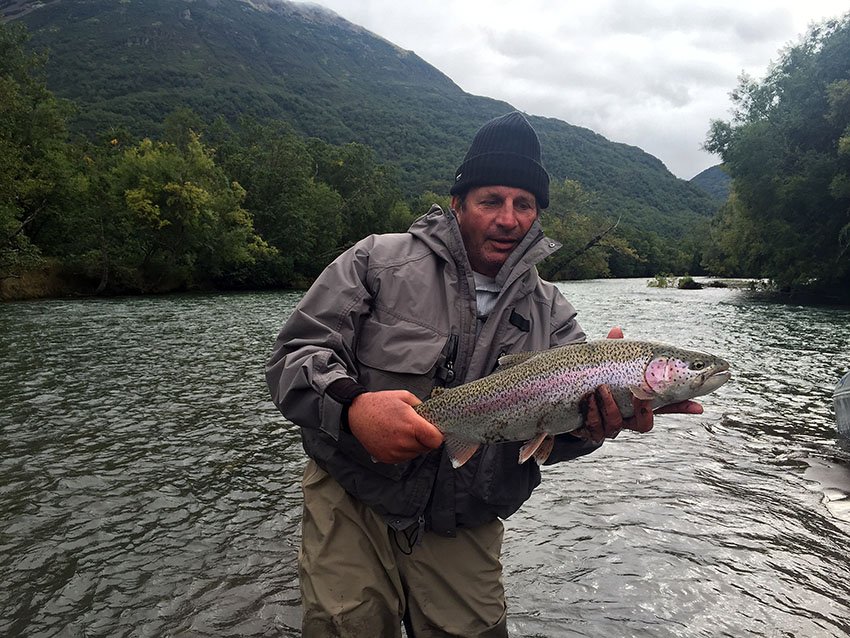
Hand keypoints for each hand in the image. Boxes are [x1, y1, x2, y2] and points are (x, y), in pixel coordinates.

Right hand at [346, 390, 443, 463]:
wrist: (357, 413)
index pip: (436, 440)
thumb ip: (421, 407)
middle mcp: (404, 442)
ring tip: (402, 432)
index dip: (437, 435)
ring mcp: (395, 452)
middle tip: (415, 428)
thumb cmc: (380, 404)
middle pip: (427, 448)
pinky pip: (404, 458)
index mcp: (411, 425)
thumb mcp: (405, 397)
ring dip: (414, 445)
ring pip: (416, 453)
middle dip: (425, 439)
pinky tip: (395, 438)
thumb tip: (431, 418)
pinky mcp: (387, 458)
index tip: (433, 430)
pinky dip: (403, 450)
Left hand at [574, 326, 704, 441]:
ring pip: (616, 425)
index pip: (664, 407)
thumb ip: (613, 352)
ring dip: (609, 407)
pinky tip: (587, 399)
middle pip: (644, 425)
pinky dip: (592, 413)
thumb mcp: (605, 365)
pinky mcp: (591, 431)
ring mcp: (609, 427)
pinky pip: (595, 428)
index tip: (699, 407)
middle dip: (642, 410)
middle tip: (639, 393)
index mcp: (636, 402)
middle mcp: (626, 419)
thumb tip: (616, 330)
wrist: (565, 401)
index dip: (682, 408)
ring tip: (600, 390)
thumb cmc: (592, 379)